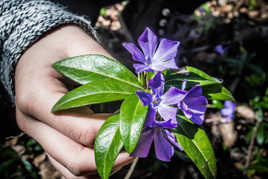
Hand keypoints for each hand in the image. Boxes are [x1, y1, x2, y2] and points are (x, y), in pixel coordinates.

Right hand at [15, 25, 131, 177]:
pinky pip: (69, 164)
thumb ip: (108, 68)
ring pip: (72, 170)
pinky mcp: (47, 139)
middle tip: (139, 148)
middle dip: (113, 159)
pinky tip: (113, 150)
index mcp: (37, 98)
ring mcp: (38, 135)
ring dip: (104, 166)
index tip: (142, 125)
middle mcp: (33, 124)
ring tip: (129, 152)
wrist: (34, 50)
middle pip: (75, 160)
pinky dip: (94, 165)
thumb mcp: (80, 44)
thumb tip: (139, 94)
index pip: (82, 130)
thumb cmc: (57, 43)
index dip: (116, 131)